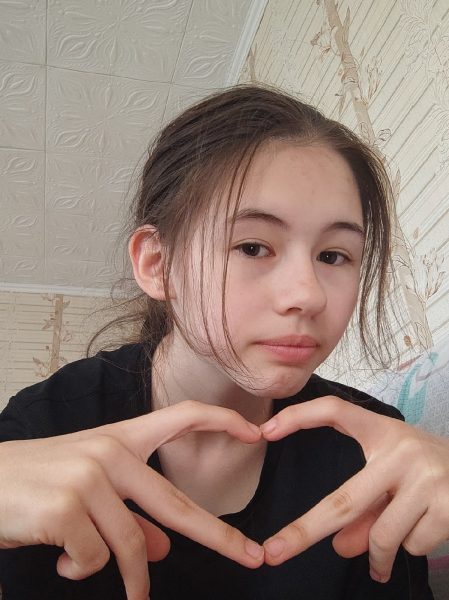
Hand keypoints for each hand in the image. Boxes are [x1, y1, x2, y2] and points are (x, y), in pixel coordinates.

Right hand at [0, 401, 263, 599]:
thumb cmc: (37, 484)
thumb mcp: (89, 491)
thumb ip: (130, 515)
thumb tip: (164, 549)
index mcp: (120, 438)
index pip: (182, 416)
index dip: (221, 420)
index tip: (256, 432)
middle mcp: (110, 452)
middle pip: (176, 501)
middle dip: (219, 535)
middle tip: (251, 556)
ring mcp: (89, 478)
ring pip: (133, 544)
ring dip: (134, 578)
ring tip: (133, 597)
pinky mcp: (67, 508)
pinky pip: (94, 560)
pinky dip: (83, 571)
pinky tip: (63, 560)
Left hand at [260, 396, 448, 582]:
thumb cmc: (427, 472)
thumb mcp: (392, 477)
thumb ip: (364, 510)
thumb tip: (339, 547)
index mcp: (383, 431)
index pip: (335, 412)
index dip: (299, 417)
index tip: (266, 431)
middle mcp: (402, 450)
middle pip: (343, 501)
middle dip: (304, 531)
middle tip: (274, 553)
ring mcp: (426, 478)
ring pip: (382, 535)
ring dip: (378, 555)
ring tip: (383, 558)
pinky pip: (412, 545)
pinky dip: (411, 549)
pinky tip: (424, 530)